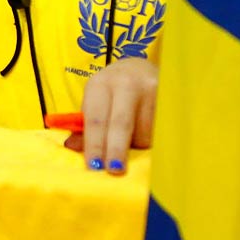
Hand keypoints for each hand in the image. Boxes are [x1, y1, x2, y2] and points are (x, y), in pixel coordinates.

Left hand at [64, 58, 157, 173]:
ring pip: (144, 131)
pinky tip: (148, 134)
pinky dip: (152, 141)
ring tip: (132, 140)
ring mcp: (150, 88)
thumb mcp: (95, 102)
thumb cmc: (112, 92)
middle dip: (116, 150)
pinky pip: (160, 130)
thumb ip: (85, 126)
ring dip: (137, 147)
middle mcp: (125, 84)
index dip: (95, 144)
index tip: (94, 166)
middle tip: (114, 170)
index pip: (96, 118)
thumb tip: (71, 146)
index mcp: (100, 84)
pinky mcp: (168, 96)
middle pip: (121, 124)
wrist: (140, 68)